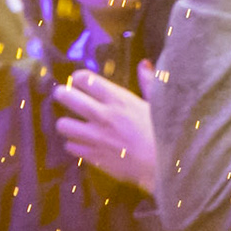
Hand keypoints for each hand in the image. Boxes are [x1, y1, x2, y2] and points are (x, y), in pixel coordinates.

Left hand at [51, 62, 157, 192]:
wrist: (165, 166)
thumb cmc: (167, 133)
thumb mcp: (160, 105)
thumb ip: (148, 83)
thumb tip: (143, 64)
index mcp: (119, 100)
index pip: (85, 80)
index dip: (79, 78)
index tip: (81, 81)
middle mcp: (102, 115)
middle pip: (66, 97)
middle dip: (63, 94)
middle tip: (65, 95)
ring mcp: (95, 137)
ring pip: (63, 124)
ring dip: (68, 123)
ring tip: (76, 124)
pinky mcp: (93, 156)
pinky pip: (70, 146)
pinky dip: (76, 144)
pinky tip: (86, 144)